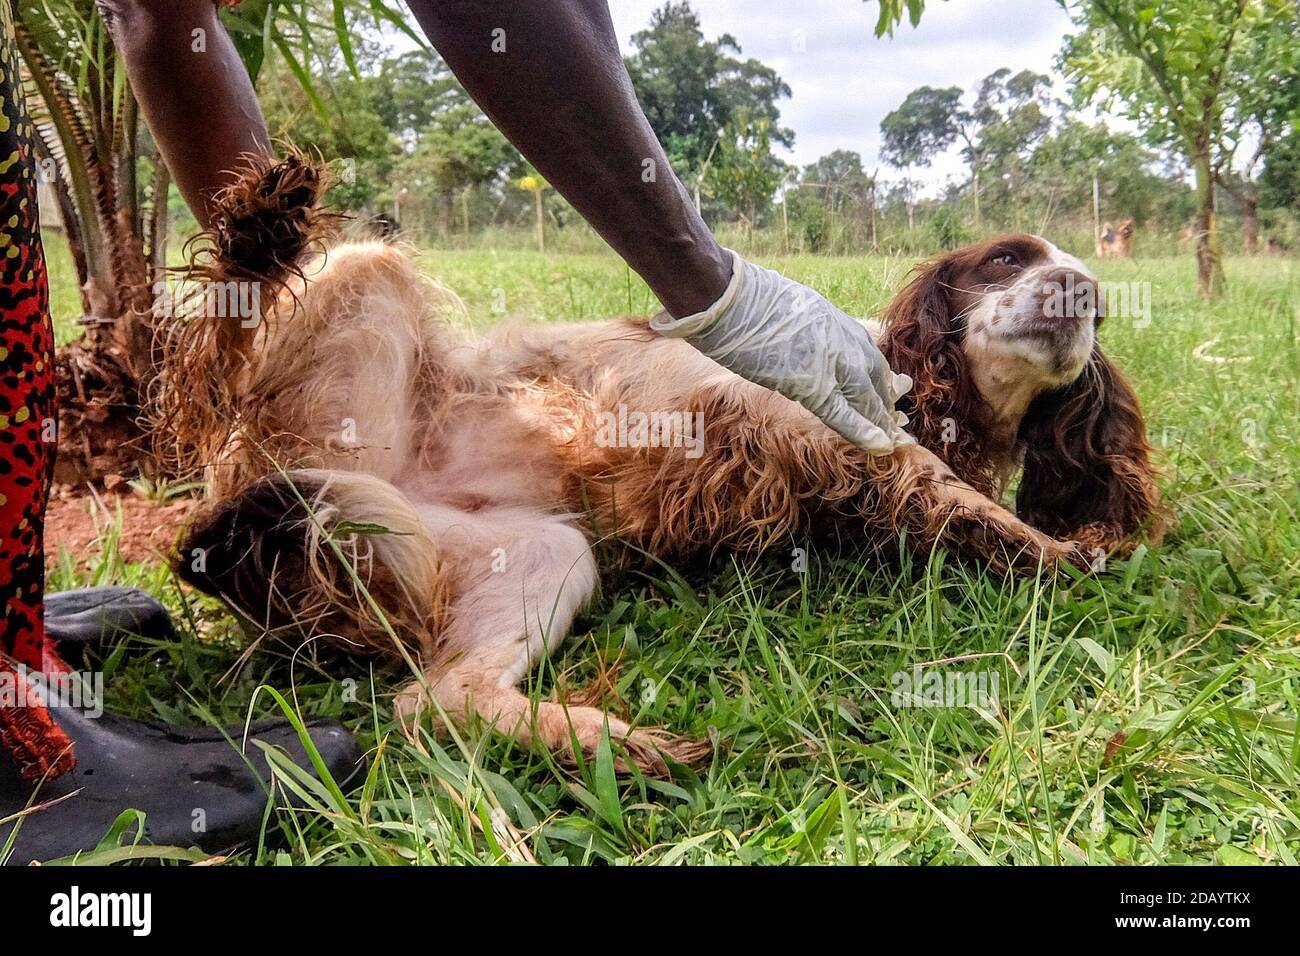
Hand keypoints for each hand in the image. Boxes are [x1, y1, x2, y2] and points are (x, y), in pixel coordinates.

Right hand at [651, 250, 911, 452]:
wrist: (724, 296)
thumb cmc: (738, 297)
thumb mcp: (781, 304)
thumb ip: (798, 323)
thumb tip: (791, 335)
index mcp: (830, 318)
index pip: (866, 351)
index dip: (877, 376)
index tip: (890, 391)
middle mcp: (839, 336)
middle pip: (872, 374)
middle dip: (884, 400)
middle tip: (897, 422)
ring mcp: (828, 358)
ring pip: (865, 394)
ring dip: (878, 418)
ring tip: (891, 438)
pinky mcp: (810, 382)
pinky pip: (843, 412)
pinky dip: (863, 430)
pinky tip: (880, 446)